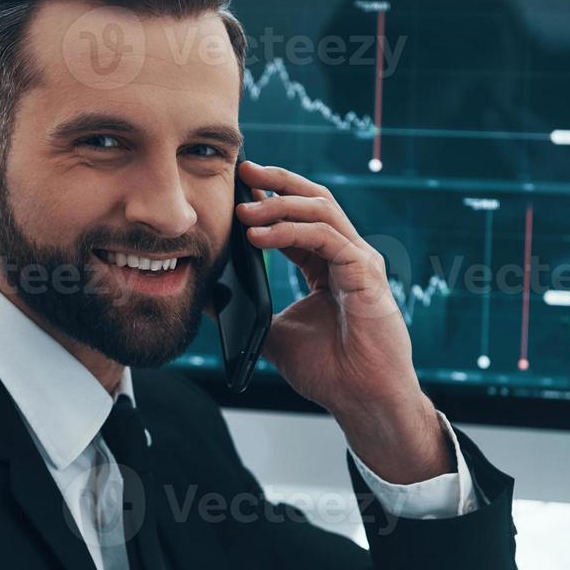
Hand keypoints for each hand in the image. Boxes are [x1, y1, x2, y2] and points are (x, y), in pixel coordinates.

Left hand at [233, 160, 450, 482]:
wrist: (361, 399)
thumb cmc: (329, 371)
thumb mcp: (273, 334)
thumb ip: (246, 311)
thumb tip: (204, 297)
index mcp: (327, 266)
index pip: (299, 218)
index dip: (269, 198)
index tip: (236, 186)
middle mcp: (347, 256)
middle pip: (314, 200)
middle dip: (277, 181)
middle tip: (242, 171)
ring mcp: (359, 261)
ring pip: (321, 210)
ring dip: (278, 205)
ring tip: (242, 211)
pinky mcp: (365, 272)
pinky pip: (326, 237)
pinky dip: (290, 231)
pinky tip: (259, 237)